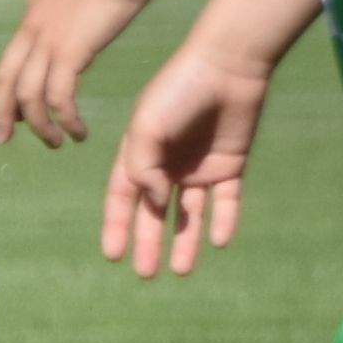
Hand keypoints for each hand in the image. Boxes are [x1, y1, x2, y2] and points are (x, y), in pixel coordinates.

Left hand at [0, 0, 155, 148]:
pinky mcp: (69, 50)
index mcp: (36, 9)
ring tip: (55, 143)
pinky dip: (65, 119)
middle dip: (1, 112)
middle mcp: (33, 25)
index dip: (10, 85)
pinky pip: (58, 97)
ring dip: (40, 126)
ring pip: (28, 95)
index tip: (14, 109)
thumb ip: (79, 9)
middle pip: (5, 78)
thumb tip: (87, 22)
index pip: (13, 55)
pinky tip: (78, 131)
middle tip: (2, 137)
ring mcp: (48, 39)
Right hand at [103, 39, 271, 279]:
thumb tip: (154, 203)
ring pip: (189, 213)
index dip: (116, 226)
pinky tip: (219, 242)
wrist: (227, 67)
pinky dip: (223, 222)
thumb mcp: (146, 127)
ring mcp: (198, 167)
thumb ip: (142, 168)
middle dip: (148, 242)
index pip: (123, 197)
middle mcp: (167, 163)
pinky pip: (226, 202)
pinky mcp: (229, 166)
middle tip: (145, 274)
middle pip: (154, 212)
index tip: (113, 256)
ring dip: (184, 241)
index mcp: (140, 152)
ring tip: (180, 271)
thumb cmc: (178, 90)